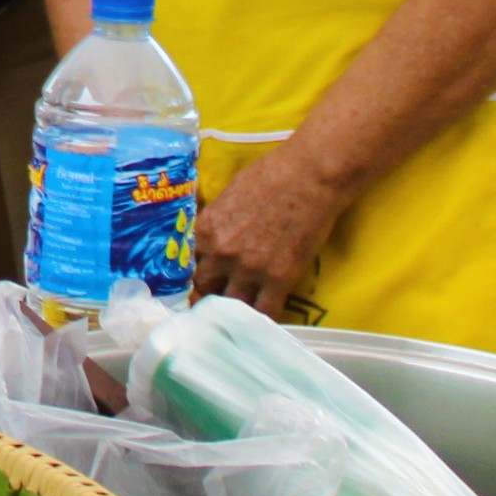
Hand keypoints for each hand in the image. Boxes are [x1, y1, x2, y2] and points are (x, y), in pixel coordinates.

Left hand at [187, 143, 357, 317]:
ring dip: (234, 311)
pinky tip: (263, 320)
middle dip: (210, 296)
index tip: (199, 284)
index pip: (187, 266)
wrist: (308, 176)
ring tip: (239, 315)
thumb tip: (208, 237)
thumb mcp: (227, 195)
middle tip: (217, 302)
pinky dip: (262, 319)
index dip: (194, 277)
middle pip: (204, 289)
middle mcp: (220, 253)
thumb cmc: (270, 175)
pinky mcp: (279, 279)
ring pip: (231, 305)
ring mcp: (249, 269)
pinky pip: (265, 312)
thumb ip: (214, 222)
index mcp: (205, 230)